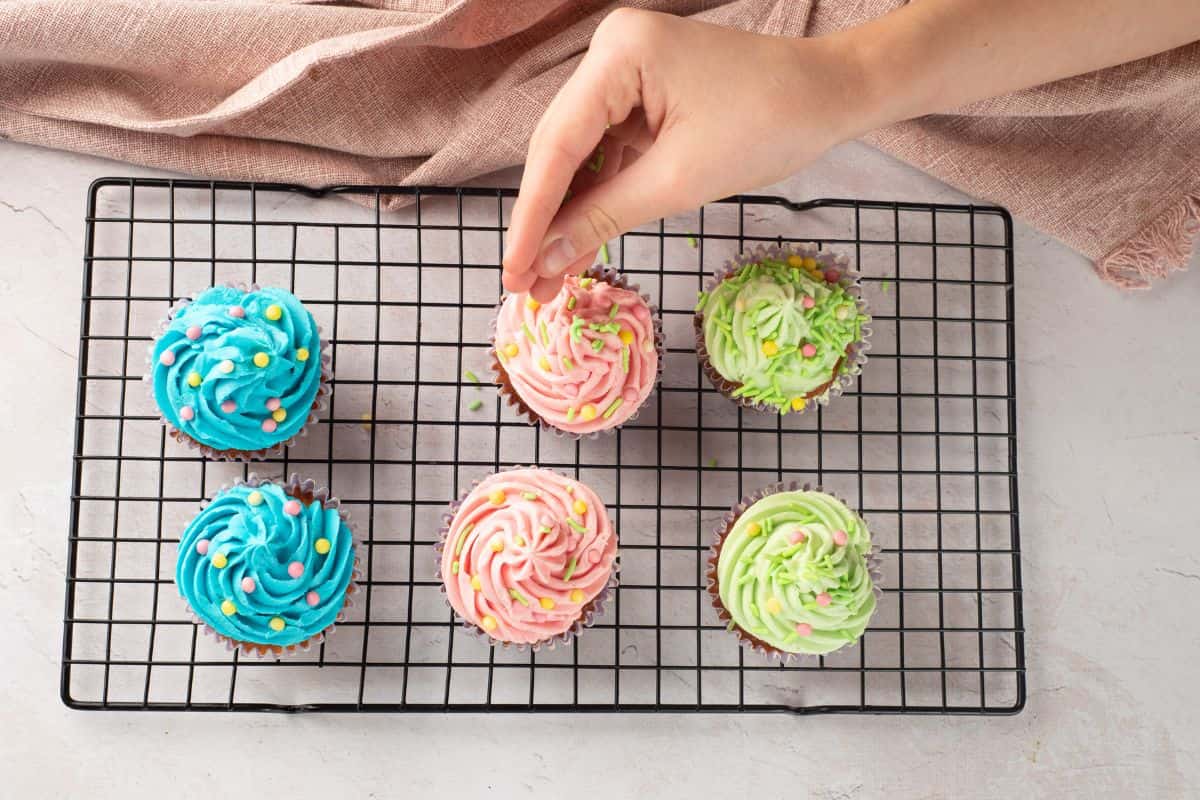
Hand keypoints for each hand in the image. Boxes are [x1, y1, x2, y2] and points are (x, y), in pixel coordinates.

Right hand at [502, 8, 870, 301]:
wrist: (832, 95)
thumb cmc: (770, 124)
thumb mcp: (680, 181)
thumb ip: (604, 218)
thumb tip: (546, 261)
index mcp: (619, 54)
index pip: (557, 146)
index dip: (531, 216)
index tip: (513, 270)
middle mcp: (610, 52)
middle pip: (560, 150)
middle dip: (545, 222)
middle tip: (525, 285)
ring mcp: (625, 73)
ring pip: (580, 157)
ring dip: (569, 218)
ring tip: (548, 281)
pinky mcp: (642, 95)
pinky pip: (608, 154)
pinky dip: (598, 200)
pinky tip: (579, 247)